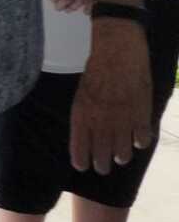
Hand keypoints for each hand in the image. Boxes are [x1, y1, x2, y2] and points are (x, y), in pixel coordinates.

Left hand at [70, 19, 153, 173]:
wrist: (118, 54)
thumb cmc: (96, 71)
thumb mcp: (82, 94)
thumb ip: (84, 115)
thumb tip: (86, 133)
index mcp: (82, 116)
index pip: (79, 148)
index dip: (81, 161)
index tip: (83, 166)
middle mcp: (101, 123)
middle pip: (101, 155)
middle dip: (101, 164)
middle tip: (103, 167)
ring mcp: (122, 121)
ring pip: (122, 153)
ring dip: (121, 157)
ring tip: (120, 157)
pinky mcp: (141, 116)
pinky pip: (141, 140)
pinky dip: (140, 143)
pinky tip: (138, 140)